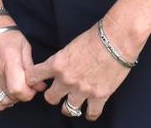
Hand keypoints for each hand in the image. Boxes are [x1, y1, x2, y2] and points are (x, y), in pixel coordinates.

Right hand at [0, 18, 47, 111]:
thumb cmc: (5, 31)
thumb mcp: (23, 44)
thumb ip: (30, 67)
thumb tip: (39, 85)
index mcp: (9, 58)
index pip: (18, 88)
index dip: (28, 93)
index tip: (32, 88)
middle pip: (9, 96)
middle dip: (21, 96)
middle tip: (25, 87)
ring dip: (9, 100)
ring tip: (14, 91)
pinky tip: (3, 97)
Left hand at [25, 21, 139, 121]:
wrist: (117, 38)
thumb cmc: (96, 36)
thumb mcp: (71, 45)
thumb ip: (62, 60)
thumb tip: (59, 67)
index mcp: (58, 63)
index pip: (33, 76)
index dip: (34, 80)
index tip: (38, 81)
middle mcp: (67, 79)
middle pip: (50, 98)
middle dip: (53, 95)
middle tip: (59, 92)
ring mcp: (83, 90)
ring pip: (68, 110)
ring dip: (69, 107)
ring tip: (73, 103)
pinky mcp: (99, 96)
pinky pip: (90, 114)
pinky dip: (90, 114)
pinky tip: (90, 110)